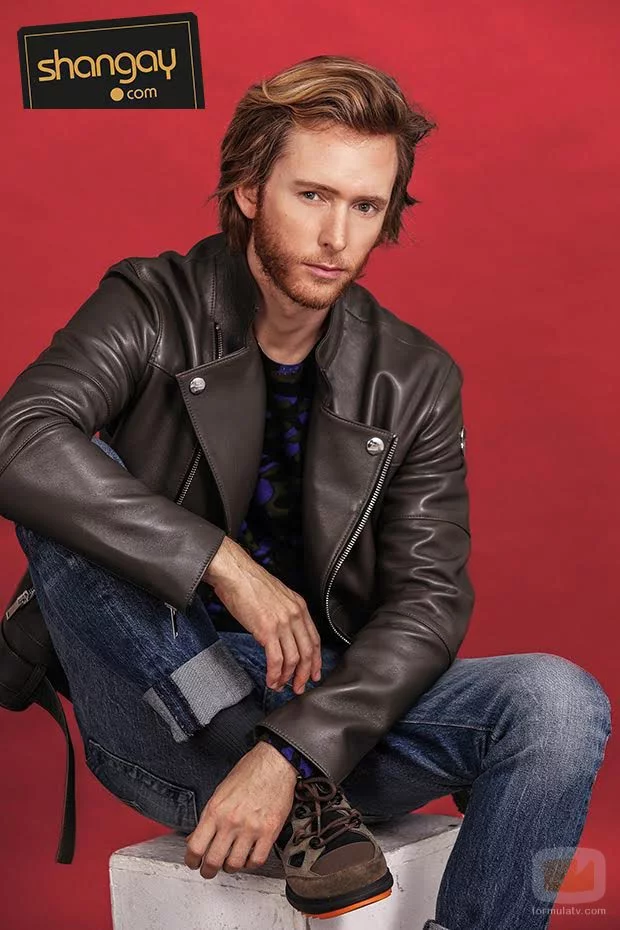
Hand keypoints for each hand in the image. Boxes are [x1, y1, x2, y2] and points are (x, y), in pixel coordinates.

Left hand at [184, 740, 297, 877]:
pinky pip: (256, 860)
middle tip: (209, 870)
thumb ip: (208, 817)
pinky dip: (250, 863)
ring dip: (230, 867)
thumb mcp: (220, 792)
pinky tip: (249, 856)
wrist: (274, 763)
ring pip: (234, 864)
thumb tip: (196, 837)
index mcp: (215, 810)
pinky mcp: (269, 832)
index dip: (192, 860)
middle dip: (208, 870)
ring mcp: (251, 828)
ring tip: (230, 862)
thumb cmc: (249, 773)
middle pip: (213, 861)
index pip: (195, 846)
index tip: (194, 863)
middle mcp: (231, 821)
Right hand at [203, 536, 321, 693]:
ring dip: (288, 677)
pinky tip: (271, 679)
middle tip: (300, 687)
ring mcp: (282, 623)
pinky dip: (275, 673)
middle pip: (308, 652)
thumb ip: (284, 614)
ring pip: (293, 659)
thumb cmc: (249, 582)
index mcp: (299, 606)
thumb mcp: (276, 596)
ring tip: (281, 686)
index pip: (315, 639)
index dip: (315, 660)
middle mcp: (295, 615)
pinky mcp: (267, 630)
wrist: (235, 572)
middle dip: (305, 674)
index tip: (313, 672)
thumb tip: (282, 633)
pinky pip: (276, 659)